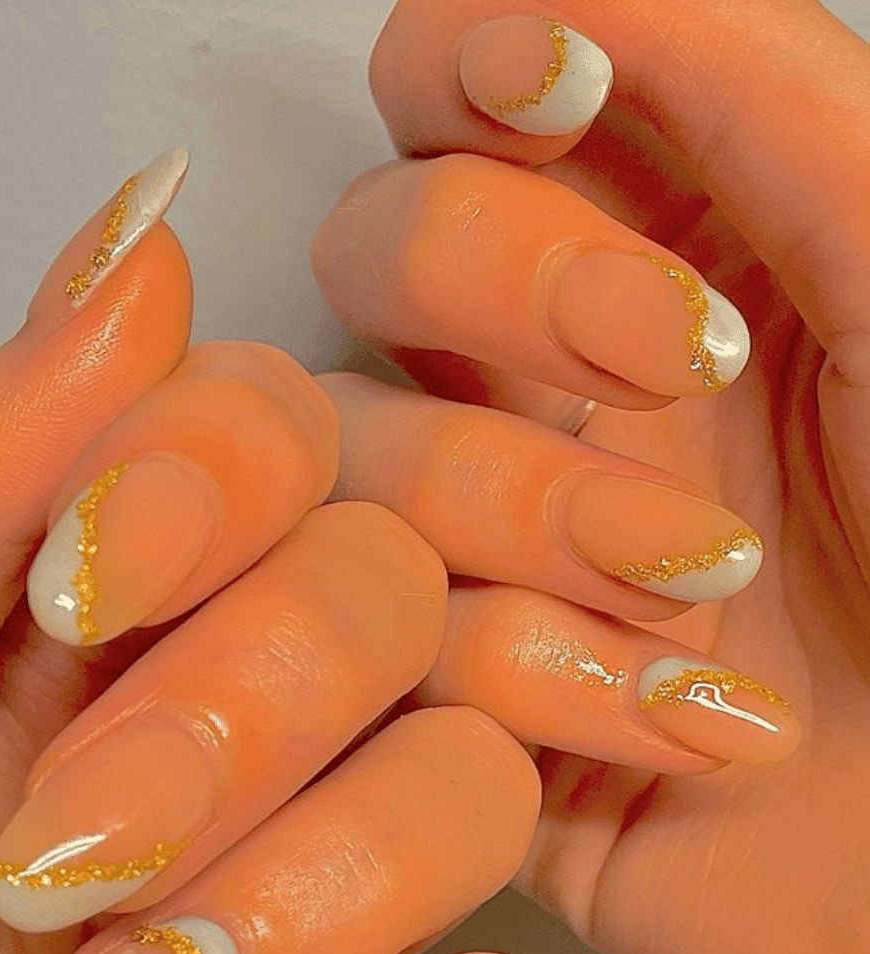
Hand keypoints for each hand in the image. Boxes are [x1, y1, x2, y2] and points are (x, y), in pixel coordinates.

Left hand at [0, 151, 565, 953]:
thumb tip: (140, 230)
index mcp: (134, 587)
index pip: (270, 429)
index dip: (216, 471)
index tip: (85, 584)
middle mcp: (253, 688)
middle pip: (387, 589)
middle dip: (256, 705)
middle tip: (78, 846)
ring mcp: (330, 838)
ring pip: (471, 771)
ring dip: (340, 877)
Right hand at [311, 0, 869, 953]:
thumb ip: (770, 96)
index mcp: (648, 253)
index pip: (455, 99)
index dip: (464, 58)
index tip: (552, 83)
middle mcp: (536, 377)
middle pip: (373, 245)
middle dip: (495, 276)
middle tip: (672, 355)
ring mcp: (480, 528)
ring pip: (355, 446)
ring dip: (525, 507)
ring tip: (702, 582)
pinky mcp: (454, 672)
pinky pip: (393, 628)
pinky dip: (540, 671)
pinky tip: (687, 717)